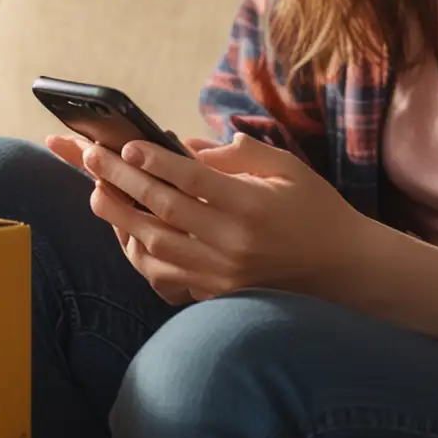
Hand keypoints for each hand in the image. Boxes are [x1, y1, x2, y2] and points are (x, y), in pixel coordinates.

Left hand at [43, 130, 365, 305]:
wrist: (344, 271)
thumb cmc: (317, 211)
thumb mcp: (289, 169)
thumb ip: (241, 154)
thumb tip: (192, 146)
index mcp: (252, 206)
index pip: (192, 179)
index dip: (156, 160)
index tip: (127, 144)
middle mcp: (233, 242)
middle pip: (164, 208)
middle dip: (123, 179)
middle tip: (93, 156)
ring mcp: (222, 273)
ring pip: (155, 246)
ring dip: (120, 218)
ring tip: (96, 192)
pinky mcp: (217, 294)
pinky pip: (166, 275)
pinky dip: (140, 254)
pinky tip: (126, 233)